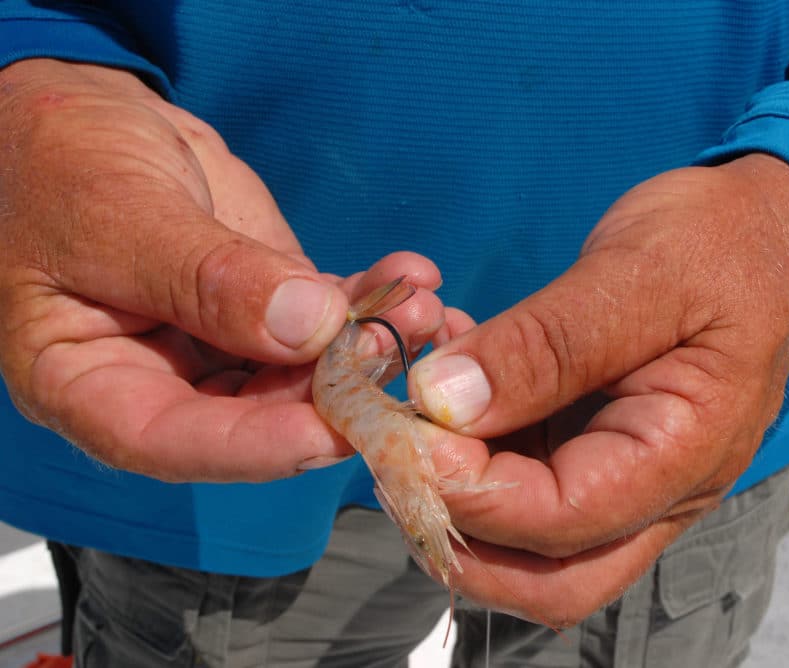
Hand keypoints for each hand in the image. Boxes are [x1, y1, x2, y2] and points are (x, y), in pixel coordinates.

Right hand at [0, 59, 444, 481]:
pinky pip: (324, 315)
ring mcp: (221, 345)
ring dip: (369, 345)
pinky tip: (413, 277)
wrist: (84, 111)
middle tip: (397, 352)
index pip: (169, 440)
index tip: (329, 431)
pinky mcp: (266, 305)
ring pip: (302, 370)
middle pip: (254, 413)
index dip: (253, 445)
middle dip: (335, 392)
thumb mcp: (117, 213)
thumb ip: (205, 277)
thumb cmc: (59, 160)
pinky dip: (371, 300)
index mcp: (88, 382)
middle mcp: (162, 379)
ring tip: (424, 308)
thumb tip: (306, 328)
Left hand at [409, 154, 788, 625]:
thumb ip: (546, 344)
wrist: (767, 230)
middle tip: (397, 458)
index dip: (473, 490)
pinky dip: (470, 457)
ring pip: (529, 546)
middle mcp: (658, 490)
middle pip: (550, 579)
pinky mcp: (598, 451)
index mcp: (685, 452)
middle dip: (458, 537)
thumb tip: (444, 403)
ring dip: (455, 498)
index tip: (408, 430)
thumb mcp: (637, 273)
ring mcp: (627, 477)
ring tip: (410, 418)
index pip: (565, 519)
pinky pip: (526, 485)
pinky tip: (443, 393)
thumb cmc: (723, 242)